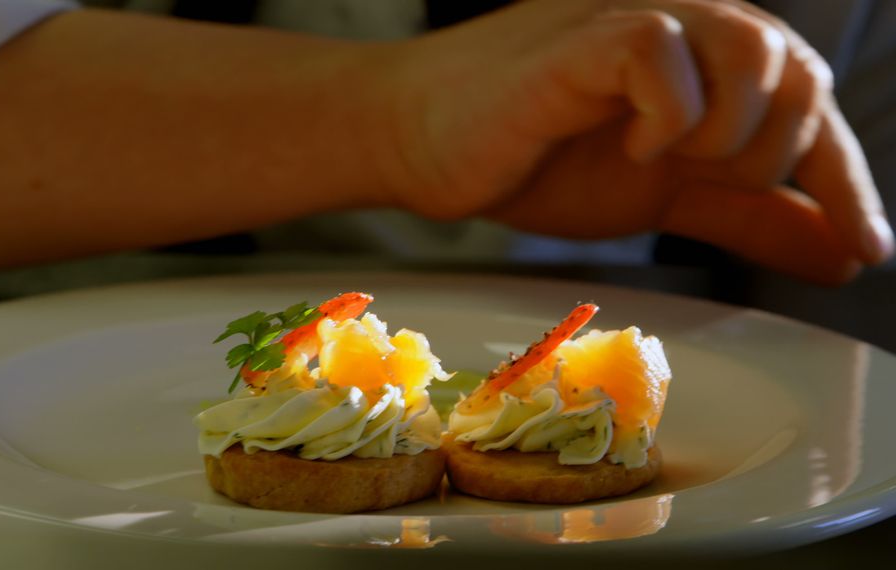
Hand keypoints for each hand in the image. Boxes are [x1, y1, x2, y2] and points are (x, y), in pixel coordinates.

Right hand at [379, 0, 892, 283]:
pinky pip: (663, 54)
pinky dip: (666, 116)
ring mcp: (632, 24)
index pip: (811, 102)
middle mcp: (684, 26)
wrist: (424, 143)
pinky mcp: (580, 41)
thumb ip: (746, 215)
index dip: (845, 180)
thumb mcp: (663, 196)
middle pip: (800, 70)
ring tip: (665, 162)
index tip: (866, 250)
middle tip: (702, 184)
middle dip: (774, 156)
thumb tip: (838, 255)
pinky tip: (629, 145)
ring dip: (730, 133)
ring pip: (751, 47)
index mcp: (708, 59)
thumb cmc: (532, 158)